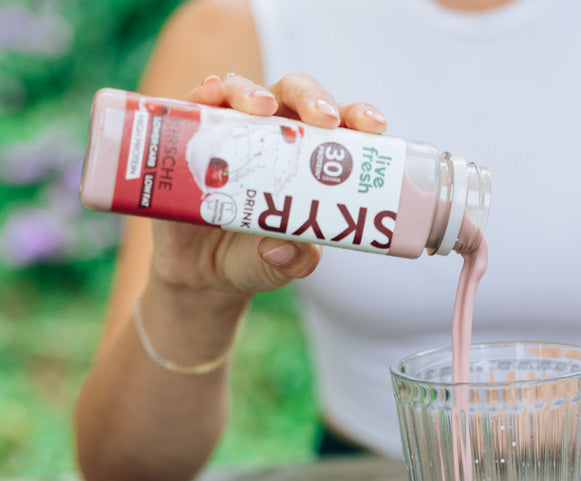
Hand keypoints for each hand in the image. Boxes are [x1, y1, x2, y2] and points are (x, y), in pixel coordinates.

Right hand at [150, 72, 387, 297]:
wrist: (204, 275)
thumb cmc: (257, 259)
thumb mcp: (286, 267)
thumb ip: (296, 261)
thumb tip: (282, 250)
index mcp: (308, 158)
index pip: (338, 126)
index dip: (357, 116)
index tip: (374, 125)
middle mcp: (271, 137)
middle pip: (295, 97)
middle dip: (313, 99)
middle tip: (323, 118)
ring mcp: (231, 134)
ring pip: (245, 94)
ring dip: (253, 92)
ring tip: (261, 107)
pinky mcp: (192, 141)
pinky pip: (195, 109)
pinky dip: (203, 96)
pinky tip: (210, 94)